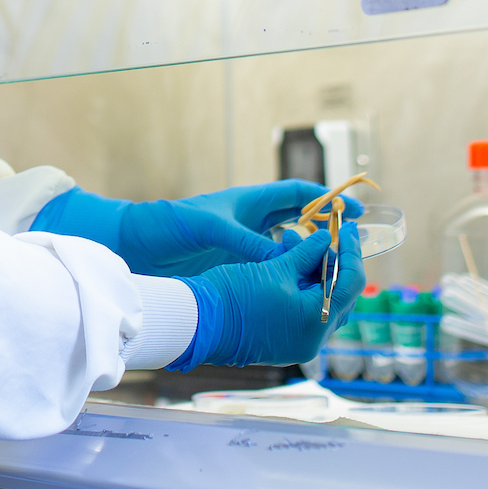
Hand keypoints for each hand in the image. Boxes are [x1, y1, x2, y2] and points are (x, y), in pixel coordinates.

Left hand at [32, 182, 354, 276]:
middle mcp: (249, 223)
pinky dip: (285, 277)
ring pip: (286, 249)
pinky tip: (298, 292)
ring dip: (308, 259)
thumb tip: (284, 259)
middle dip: (327, 233)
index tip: (354, 211)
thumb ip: (246, 242)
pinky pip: (269, 270)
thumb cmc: (167, 225)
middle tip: (354, 250)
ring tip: (331, 275)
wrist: (133, 244)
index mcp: (247, 202)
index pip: (297, 195)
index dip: (327, 201)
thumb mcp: (210, 230)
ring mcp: (242, 246)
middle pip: (299, 222)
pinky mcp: (232, 267)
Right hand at [172, 219, 365, 370]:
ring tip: (290, 242)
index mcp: (317, 321)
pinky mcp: (284, 342)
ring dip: (311, 272)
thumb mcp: (275, 267)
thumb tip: (326, 239)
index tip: (349, 228)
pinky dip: (300, 288)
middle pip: (338, 294)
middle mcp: (313, 339)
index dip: (351, 251)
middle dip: (330, 261)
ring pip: (320, 302)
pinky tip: (285, 264)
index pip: (351, 282)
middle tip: (320, 236)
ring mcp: (299, 343)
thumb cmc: (235, 294)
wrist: (198, 321)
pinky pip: (304, 312)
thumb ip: (306, 253)